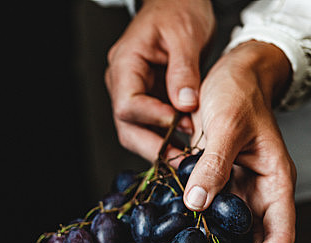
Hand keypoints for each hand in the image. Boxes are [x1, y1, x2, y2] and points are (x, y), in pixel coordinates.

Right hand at [104, 0, 214, 160]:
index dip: (153, 119)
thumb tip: (184, 105)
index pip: (127, 105)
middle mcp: (122, 82)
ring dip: (161, 146)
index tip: (180, 122)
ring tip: (188, 157)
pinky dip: (168, 137)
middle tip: (182, 160)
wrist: (179, 1)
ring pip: (137, 132)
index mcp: (125, 64)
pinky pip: (151, 125)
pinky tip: (188, 145)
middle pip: (127, 127)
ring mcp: (133, 92)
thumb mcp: (186, 34)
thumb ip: (184, 71)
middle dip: (154, 146)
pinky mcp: (148, 98)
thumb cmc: (179, 9)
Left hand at [157, 41, 296, 242]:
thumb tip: (196, 204)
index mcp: (276, 182)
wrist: (232, 72)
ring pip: (226, 232)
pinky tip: (167, 235)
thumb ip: (213, 163)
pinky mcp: (217, 184)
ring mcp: (237, 191)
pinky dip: (190, 227)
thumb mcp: (226, 124)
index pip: (280, 235)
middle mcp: (259, 193)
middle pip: (252, 242)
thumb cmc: (239, 92)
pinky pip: (205, 214)